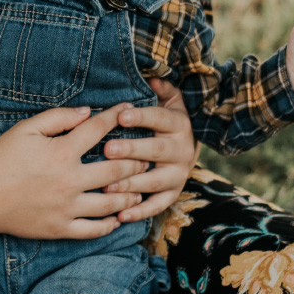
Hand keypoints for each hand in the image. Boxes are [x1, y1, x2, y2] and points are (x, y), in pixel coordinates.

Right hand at [0, 105, 148, 239]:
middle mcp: (70, 181)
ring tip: (139, 188)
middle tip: (146, 156)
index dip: (116, 117)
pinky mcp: (60, 229)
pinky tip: (118, 217)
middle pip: (117, 169)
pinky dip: (110, 224)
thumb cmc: (0, 158)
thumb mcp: (26, 129)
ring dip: (130, 194)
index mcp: (62, 152)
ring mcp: (67, 208)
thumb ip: (59, 118)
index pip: (99, 130)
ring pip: (112, 203)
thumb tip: (87, 111)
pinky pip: (94, 230)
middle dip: (136, 160)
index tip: (128, 110)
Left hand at [100, 79, 196, 222]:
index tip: (119, 115)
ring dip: (131, 184)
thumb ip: (160, 88)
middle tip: (108, 149)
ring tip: (107, 187)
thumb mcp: (168, 99)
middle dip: (132, 150)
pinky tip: (120, 215)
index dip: (140, 116)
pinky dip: (140, 212)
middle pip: (156, 150)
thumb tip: (152, 77)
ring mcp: (178, 174)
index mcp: (178, 124)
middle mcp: (182, 150)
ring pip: (154, 181)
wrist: (186, 146)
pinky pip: (157, 205)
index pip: (159, 119)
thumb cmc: (165, 119)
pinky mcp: (173, 193)